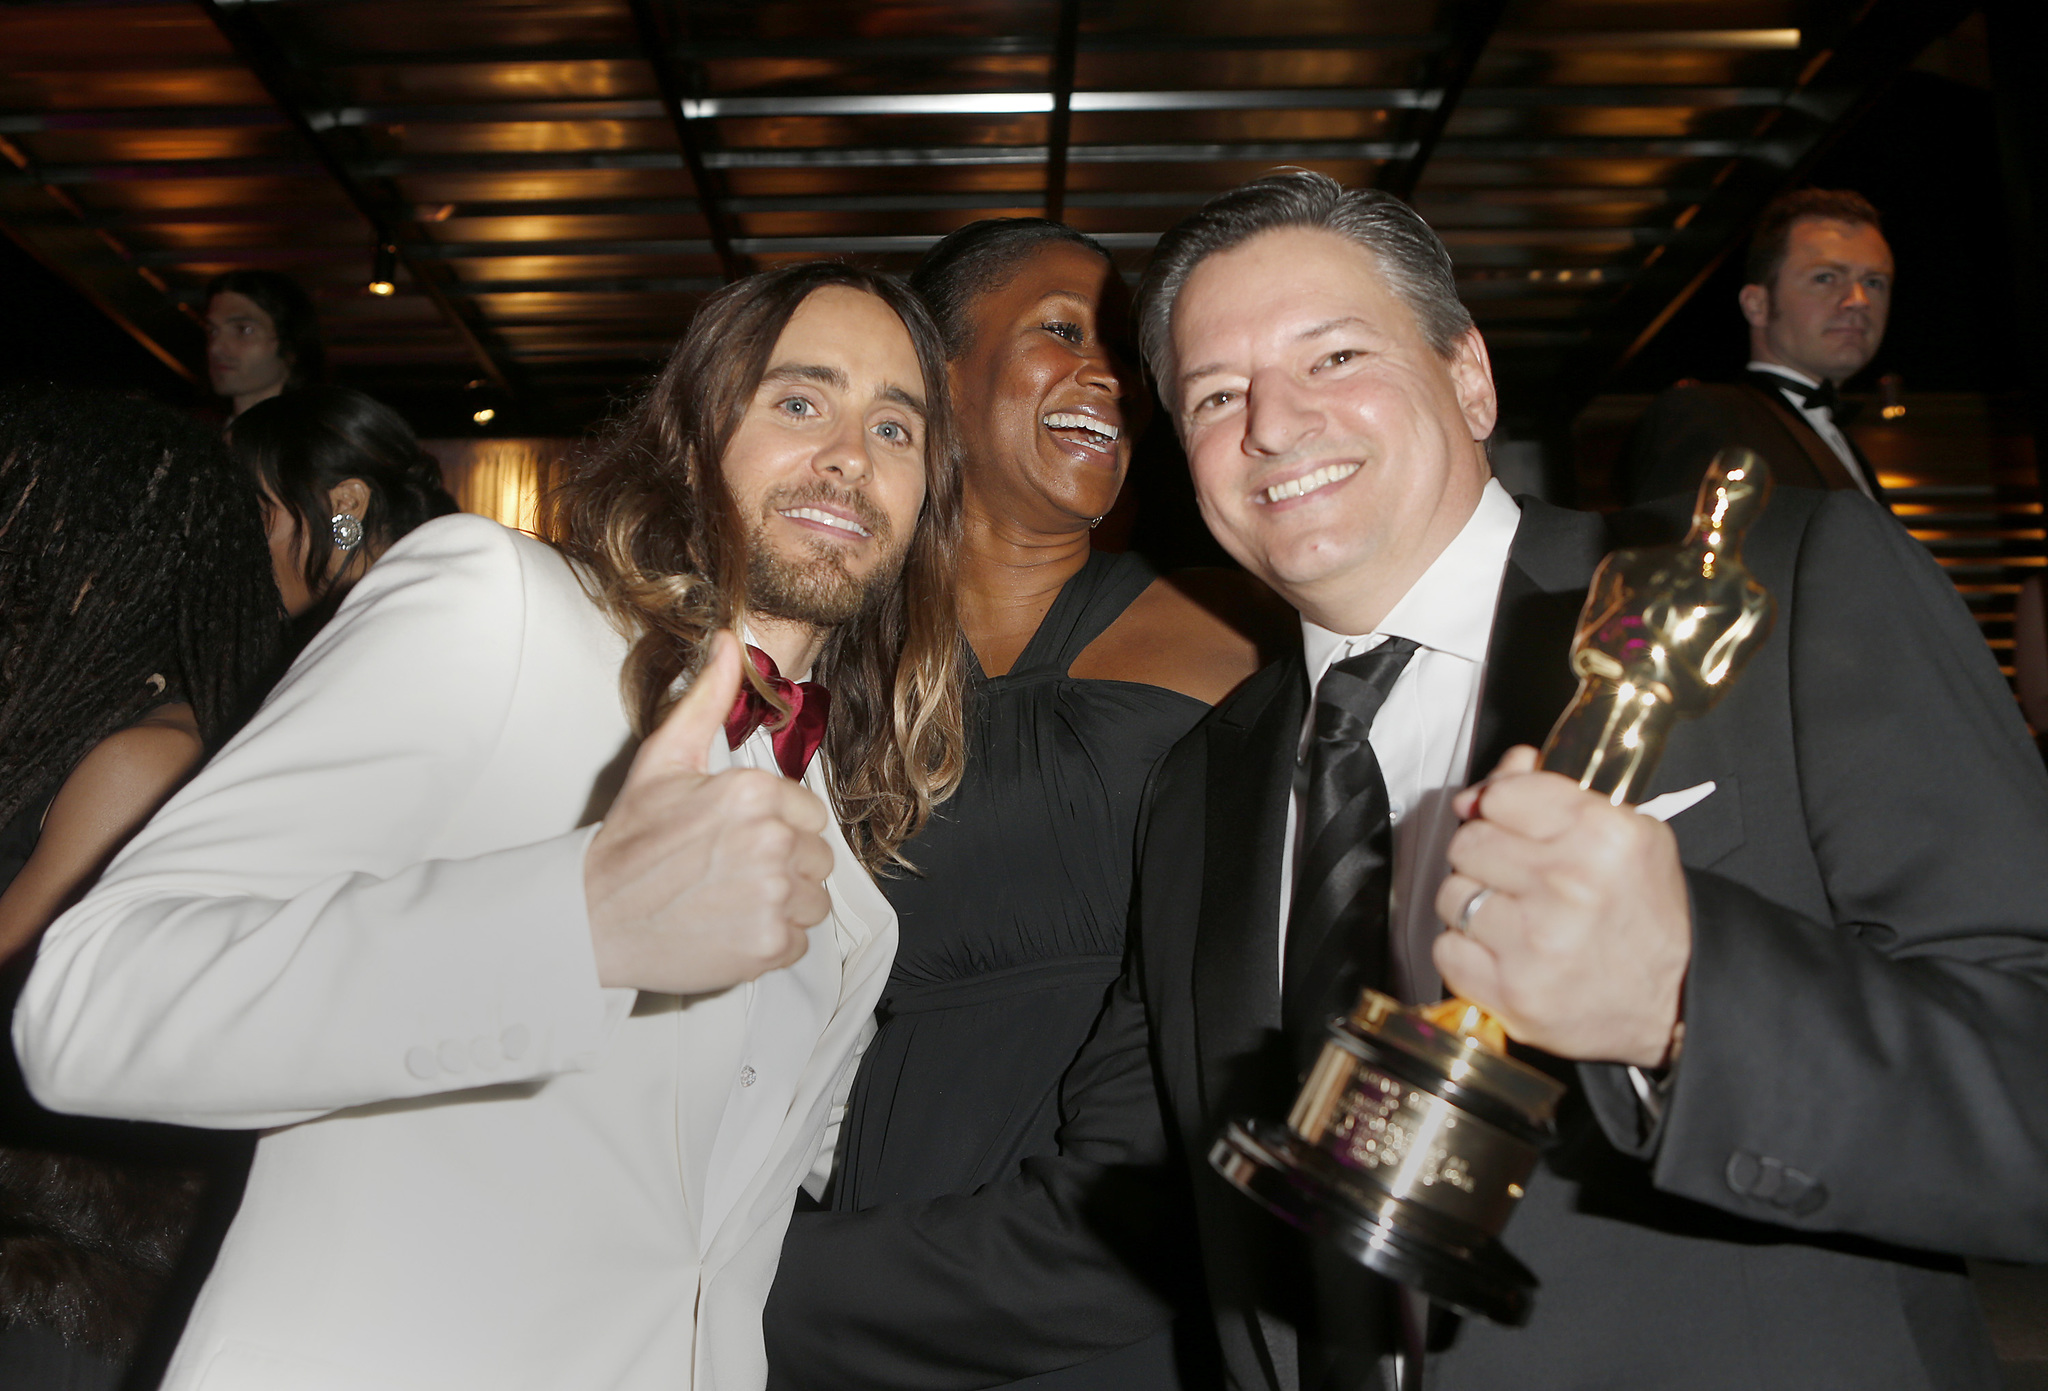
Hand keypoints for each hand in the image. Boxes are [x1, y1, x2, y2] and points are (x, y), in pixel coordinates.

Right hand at [584, 630, 833, 994]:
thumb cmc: (628, 843)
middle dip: (782, 866)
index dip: (777, 828)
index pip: (809, 814)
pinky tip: (729, 927)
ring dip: (782, 904)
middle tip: (728, 873)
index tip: (737, 840)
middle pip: (817, 858)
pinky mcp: (769, 943)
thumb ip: (707, 700)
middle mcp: (771, 840)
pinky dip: (771, 941)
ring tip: (729, 900)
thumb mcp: (663, 759)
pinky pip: (800, 941)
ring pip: (814, 900)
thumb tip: (728, 643)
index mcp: (752, 792)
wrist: (591, 918)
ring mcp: (772, 895)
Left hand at [1432, 746, 1690, 1066]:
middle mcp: (1569, 884)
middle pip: (1469, 843)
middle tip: (1521, 879)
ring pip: (1452, 894)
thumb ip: (1552, 792)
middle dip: (1487, 857)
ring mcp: (1537, 941)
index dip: (1503, 809)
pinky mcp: (1512, 992)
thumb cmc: (1646, 915)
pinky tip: (1506, 953)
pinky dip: (1468, 952)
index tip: (1515, 826)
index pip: (1502, 795)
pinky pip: (1447, 949)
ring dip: (1474, 905)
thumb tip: (1494, 778)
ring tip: (1517, 918)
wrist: (1677, 999)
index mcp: (1603, 835)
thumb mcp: (1625, 834)